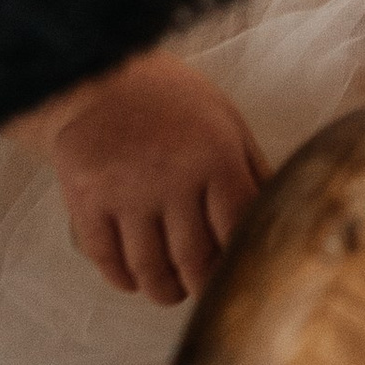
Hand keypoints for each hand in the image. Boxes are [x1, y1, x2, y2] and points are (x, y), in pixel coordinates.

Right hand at [30, 51, 266, 307]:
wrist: (96, 74)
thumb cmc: (170, 99)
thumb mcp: (226, 120)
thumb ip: (252, 169)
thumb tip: (278, 215)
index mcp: (216, 157)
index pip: (238, 232)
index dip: (241, 263)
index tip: (239, 274)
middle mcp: (173, 178)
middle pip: (195, 261)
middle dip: (203, 287)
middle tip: (203, 289)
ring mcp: (126, 193)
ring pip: (150, 269)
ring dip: (164, 290)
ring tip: (170, 289)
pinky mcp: (86, 200)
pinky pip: (107, 259)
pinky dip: (123, 279)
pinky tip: (133, 277)